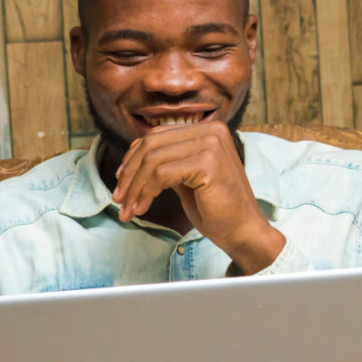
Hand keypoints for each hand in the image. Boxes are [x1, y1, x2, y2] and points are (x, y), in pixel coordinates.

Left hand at [112, 121, 284, 273]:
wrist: (242, 231)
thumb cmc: (214, 208)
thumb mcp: (185, 178)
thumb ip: (166, 163)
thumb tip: (129, 161)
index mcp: (207, 130)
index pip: (156, 136)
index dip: (132, 158)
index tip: (120, 182)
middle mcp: (211, 131)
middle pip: (150, 146)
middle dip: (129, 174)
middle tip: (118, 199)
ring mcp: (211, 145)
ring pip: (152, 161)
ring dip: (134, 188)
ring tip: (127, 209)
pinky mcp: (208, 164)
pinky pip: (161, 175)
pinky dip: (146, 193)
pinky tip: (142, 208)